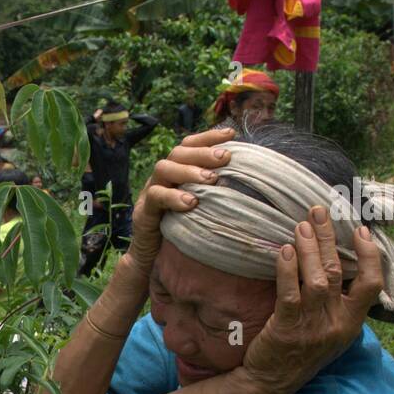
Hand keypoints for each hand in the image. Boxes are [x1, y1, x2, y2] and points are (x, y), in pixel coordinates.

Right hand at [126, 126, 235, 273]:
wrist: (151, 259)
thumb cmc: (182, 231)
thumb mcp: (201, 209)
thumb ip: (215, 194)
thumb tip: (251, 184)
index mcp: (176, 172)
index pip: (189, 145)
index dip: (208, 136)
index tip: (232, 134)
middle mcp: (162, 177)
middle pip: (178, 152)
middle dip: (203, 152)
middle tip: (226, 158)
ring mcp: (150, 192)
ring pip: (163, 168)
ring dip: (189, 171)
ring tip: (211, 179)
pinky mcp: (143, 211)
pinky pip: (155, 197)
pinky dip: (173, 197)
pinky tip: (191, 203)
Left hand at [240, 206, 382, 393]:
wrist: (270, 383)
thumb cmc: (300, 352)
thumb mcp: (331, 333)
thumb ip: (340, 304)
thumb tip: (342, 265)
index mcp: (351, 323)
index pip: (371, 284)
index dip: (369, 255)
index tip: (360, 230)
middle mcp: (336, 323)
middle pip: (339, 272)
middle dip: (329, 238)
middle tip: (319, 211)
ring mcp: (312, 326)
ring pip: (317, 279)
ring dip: (309, 248)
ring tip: (301, 225)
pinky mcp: (286, 329)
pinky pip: (289, 294)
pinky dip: (287, 270)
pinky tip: (284, 252)